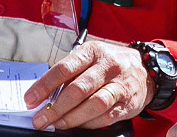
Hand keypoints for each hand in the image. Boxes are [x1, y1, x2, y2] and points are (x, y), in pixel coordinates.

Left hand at [25, 41, 151, 129]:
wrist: (146, 69)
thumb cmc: (110, 64)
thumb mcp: (90, 58)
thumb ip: (70, 73)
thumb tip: (45, 94)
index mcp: (92, 51)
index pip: (63, 68)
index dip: (44, 86)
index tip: (30, 99)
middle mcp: (107, 66)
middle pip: (77, 89)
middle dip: (55, 107)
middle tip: (40, 119)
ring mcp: (119, 84)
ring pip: (93, 104)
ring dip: (71, 118)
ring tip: (57, 124)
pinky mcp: (127, 102)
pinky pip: (105, 116)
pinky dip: (88, 123)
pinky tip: (77, 124)